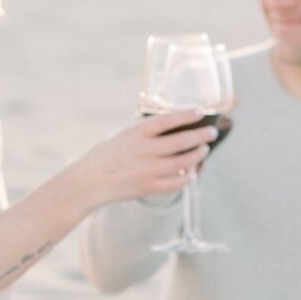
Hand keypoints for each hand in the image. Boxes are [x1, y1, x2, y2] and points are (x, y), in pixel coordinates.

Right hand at [73, 111, 217, 208]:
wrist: (89, 183)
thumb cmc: (104, 155)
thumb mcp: (120, 134)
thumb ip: (142, 129)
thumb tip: (165, 120)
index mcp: (136, 133)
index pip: (167, 120)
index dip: (187, 116)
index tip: (200, 112)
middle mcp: (144, 150)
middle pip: (181, 142)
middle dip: (201, 136)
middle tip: (211, 133)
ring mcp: (148, 170)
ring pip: (183, 162)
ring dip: (198, 155)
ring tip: (203, 150)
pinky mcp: (149, 187)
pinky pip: (176, 182)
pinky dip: (187, 176)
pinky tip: (191, 171)